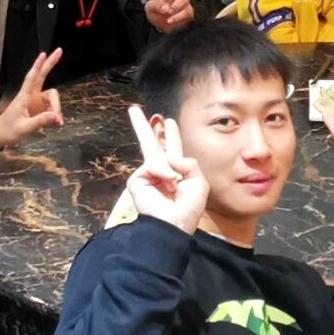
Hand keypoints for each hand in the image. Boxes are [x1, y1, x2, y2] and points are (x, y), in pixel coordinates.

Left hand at [0, 48, 65, 148]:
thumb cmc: (8, 130)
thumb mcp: (25, 128)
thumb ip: (41, 121)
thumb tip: (57, 116)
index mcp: (24, 97)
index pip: (32, 78)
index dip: (38, 66)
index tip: (43, 54)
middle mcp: (31, 96)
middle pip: (42, 76)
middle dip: (50, 64)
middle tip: (59, 51)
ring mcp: (35, 103)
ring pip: (52, 98)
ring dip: (57, 108)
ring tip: (58, 123)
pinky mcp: (38, 110)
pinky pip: (51, 109)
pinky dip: (55, 116)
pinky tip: (56, 124)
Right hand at [125, 104, 207, 233]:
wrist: (174, 225)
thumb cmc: (188, 209)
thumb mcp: (199, 183)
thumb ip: (189, 164)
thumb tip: (172, 158)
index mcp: (176, 171)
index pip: (171, 148)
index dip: (170, 135)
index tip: (167, 121)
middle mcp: (160, 171)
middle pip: (150, 144)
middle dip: (142, 127)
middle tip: (134, 109)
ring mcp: (147, 176)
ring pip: (155, 156)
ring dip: (167, 169)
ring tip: (174, 185)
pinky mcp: (137, 181)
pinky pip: (149, 166)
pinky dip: (160, 172)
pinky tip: (167, 184)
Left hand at [143, 0, 195, 32]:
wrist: (162, 28)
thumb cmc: (156, 14)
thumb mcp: (149, 8)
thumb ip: (156, 5)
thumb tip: (166, 7)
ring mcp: (183, 4)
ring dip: (177, 5)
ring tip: (170, 11)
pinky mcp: (187, 13)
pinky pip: (185, 13)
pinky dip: (177, 17)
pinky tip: (170, 20)